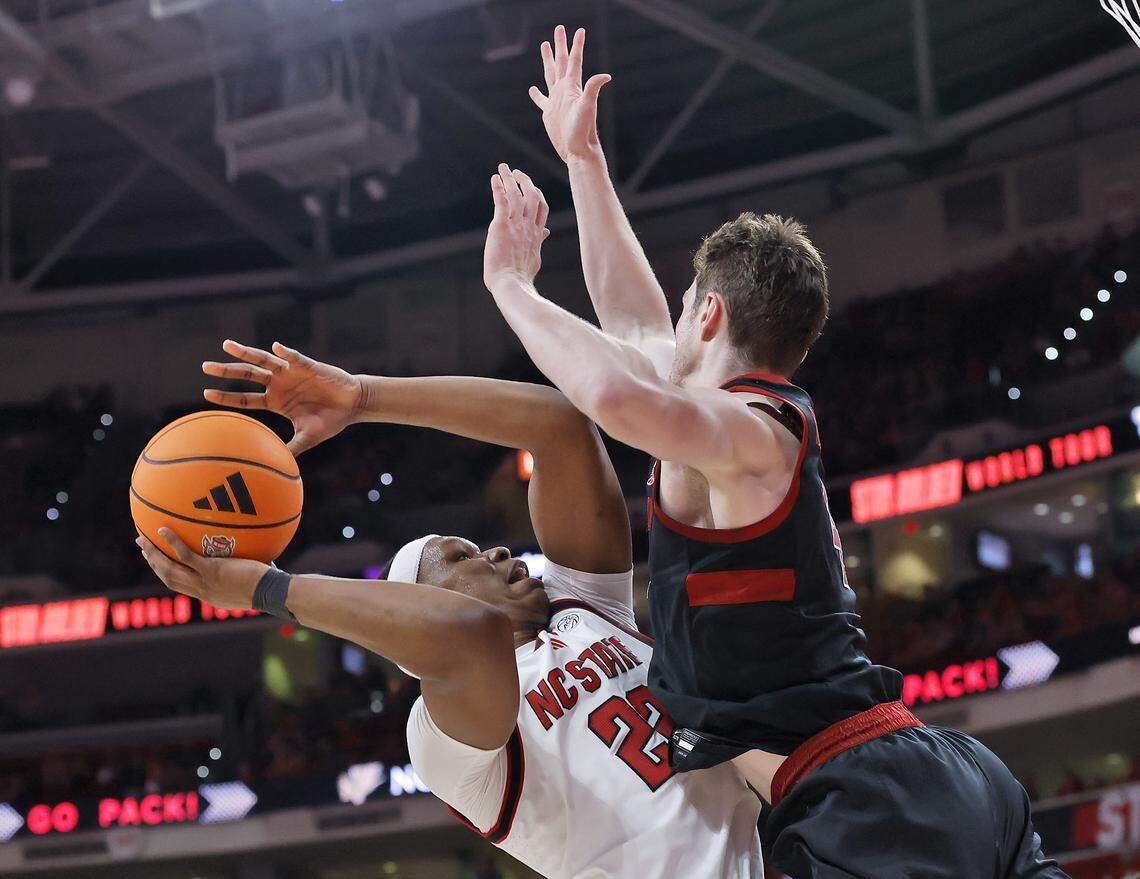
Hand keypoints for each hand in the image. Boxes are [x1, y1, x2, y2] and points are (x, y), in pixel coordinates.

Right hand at [137, 529, 266, 610]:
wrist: (270, 593)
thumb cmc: (268, 587)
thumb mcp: (249, 584)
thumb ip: (243, 572)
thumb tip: (252, 553)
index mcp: (208, 595)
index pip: (182, 586)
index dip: (168, 575)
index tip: (159, 563)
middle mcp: (202, 591)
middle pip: (168, 578)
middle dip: (153, 563)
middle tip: (143, 549)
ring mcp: (204, 581)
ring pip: (169, 568)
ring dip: (153, 554)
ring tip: (142, 538)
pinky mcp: (210, 570)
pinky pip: (185, 555)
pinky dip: (172, 543)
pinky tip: (163, 529)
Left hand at [202, 340, 362, 454]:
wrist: (354, 405)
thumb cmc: (331, 421)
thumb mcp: (308, 437)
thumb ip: (291, 449)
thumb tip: (277, 469)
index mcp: (276, 402)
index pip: (246, 399)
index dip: (227, 396)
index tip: (206, 394)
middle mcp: (279, 385)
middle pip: (247, 375)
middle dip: (227, 370)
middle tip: (205, 366)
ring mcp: (291, 373)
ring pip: (263, 361)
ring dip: (246, 353)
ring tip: (227, 345)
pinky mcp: (307, 365)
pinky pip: (294, 357)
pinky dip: (285, 353)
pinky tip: (276, 348)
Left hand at [484, 164, 549, 291]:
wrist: (512, 286)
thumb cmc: (520, 278)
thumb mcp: (534, 258)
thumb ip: (538, 243)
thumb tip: (545, 234)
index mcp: (536, 234)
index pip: (541, 208)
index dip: (537, 194)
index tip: (530, 187)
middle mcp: (528, 227)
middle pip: (532, 196)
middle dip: (525, 181)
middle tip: (516, 172)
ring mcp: (516, 225)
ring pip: (517, 195)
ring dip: (510, 179)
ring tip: (503, 168)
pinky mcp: (501, 226)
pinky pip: (501, 201)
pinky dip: (498, 188)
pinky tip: (494, 178)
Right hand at [529, 25, 610, 163]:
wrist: (577, 150)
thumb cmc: (583, 130)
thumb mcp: (586, 107)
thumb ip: (593, 89)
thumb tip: (605, 76)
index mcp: (572, 87)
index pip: (574, 61)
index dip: (577, 45)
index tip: (579, 30)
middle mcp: (564, 91)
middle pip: (561, 62)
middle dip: (560, 45)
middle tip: (559, 28)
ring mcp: (556, 101)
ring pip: (550, 74)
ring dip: (548, 60)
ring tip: (545, 46)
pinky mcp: (549, 113)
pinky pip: (541, 100)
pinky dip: (537, 94)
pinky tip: (533, 89)